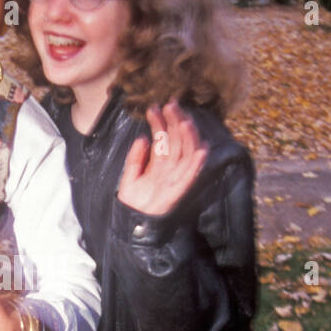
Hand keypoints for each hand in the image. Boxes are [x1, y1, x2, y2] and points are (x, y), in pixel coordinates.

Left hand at [117, 101, 207, 216]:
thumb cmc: (131, 202)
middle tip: (171, 105)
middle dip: (175, 123)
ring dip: (187, 138)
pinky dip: (196, 164)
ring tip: (185, 121)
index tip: (155, 108)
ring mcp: (174, 180)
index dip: (160, 123)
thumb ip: (135, 158)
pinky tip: (201, 150)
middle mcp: (169, 170)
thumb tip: (143, 138)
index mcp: (159, 165)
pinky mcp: (177, 193)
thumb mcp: (129, 177)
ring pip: (185, 155)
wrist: (130, 226)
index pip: (163, 140)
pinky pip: (189, 177)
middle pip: (177, 143)